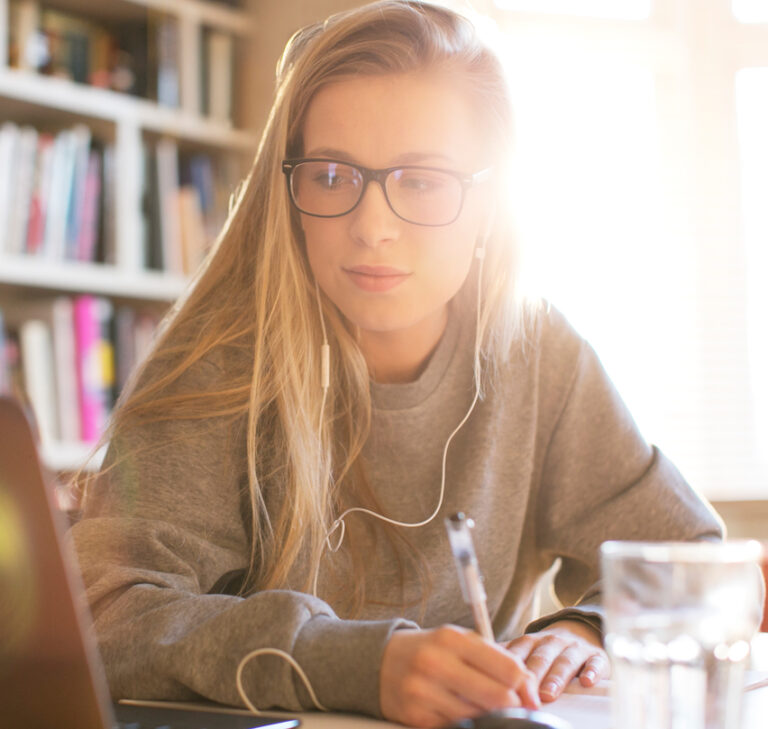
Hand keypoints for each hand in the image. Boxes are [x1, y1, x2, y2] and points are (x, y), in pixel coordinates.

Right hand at [379, 625, 539, 727]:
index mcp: (450, 639)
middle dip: (514, 705)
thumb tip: (529, 686)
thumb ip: (494, 657)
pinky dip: (468, 723)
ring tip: (487, 707)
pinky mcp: (416, 717)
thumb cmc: (429, 650)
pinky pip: (457, 727)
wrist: (380, 663)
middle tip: (517, 707)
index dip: (526, 685)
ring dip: (491, 716)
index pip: (506, 667)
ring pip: (480, 717)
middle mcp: (435, 663)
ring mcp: (423, 692)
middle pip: (497, 696)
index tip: (531, 695)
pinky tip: (466, 713)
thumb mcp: (458, 640)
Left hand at [503, 619, 609, 702]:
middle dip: (532, 675)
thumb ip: (509, 656)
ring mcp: (575, 648)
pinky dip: (592, 672)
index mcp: (532, 641)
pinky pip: (595, 663)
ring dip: (556, 677)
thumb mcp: (528, 648)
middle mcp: (552, 642)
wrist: (581, 630)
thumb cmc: (548, 648)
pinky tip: (586, 682)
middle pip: (540, 657)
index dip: (511, 668)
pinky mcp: (597, 656)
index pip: (520, 651)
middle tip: (524, 693)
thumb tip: (480, 667)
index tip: (502, 683)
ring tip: (548, 694)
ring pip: (565, 661)